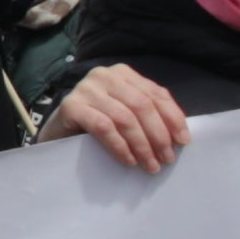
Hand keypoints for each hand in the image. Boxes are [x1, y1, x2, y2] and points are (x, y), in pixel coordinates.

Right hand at [50, 64, 188, 171]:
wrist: (56, 132)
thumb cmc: (95, 124)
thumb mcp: (124, 112)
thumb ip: (146, 114)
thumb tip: (178, 136)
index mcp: (123, 74)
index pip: (156, 94)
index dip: (173, 117)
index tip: (183, 141)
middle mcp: (105, 75)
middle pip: (142, 105)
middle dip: (159, 134)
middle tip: (167, 158)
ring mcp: (86, 89)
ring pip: (125, 118)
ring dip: (142, 145)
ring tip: (150, 165)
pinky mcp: (71, 106)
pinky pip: (104, 127)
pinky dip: (120, 146)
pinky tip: (128, 161)